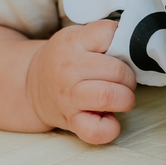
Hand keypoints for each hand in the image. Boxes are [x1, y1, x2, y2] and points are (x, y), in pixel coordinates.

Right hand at [25, 19, 136, 144]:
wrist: (31, 84)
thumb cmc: (63, 59)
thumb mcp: (76, 36)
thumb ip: (102, 36)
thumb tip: (134, 42)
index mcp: (73, 43)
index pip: (107, 33)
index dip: (123, 40)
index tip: (120, 49)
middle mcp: (70, 69)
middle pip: (116, 70)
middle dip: (129, 77)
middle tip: (124, 80)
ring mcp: (70, 97)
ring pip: (108, 97)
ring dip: (125, 99)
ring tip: (122, 97)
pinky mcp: (71, 121)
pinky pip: (96, 131)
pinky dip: (110, 128)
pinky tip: (109, 118)